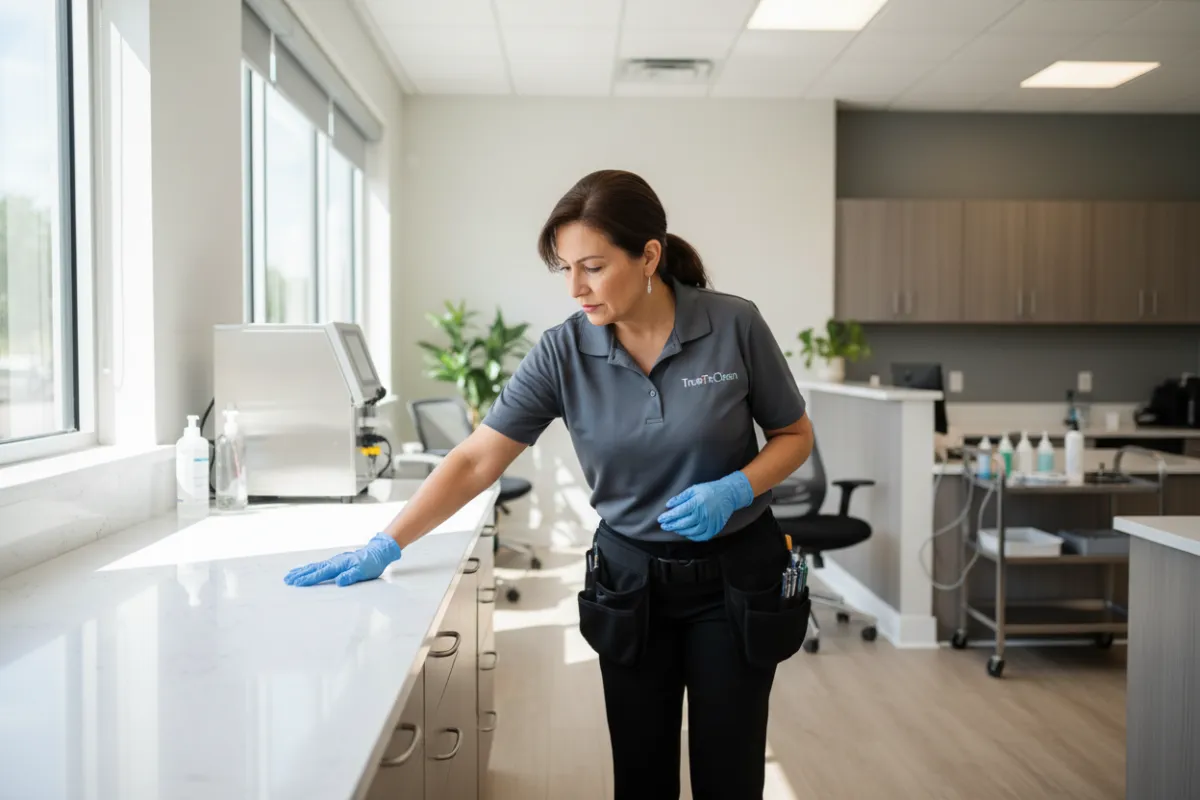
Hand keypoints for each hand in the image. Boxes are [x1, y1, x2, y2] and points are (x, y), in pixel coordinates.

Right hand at [284, 534, 402, 586]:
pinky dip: (310, 568)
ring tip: (290, 575)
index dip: (308, 579)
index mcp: (339, 565)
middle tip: (287, 580)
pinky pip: (319, 565)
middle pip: (314, 569)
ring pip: (315, 566)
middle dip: (300, 575)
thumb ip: (351, 576)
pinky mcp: (336, 562)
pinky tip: (306, 569)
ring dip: (302, 571)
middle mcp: (334, 562)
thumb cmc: (371, 563)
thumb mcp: (363, 571)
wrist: (377, 552)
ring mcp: (334, 561)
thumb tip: (339, 582)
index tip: (296, 583)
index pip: (320, 574)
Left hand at [657, 472, 754, 541]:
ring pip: (691, 531)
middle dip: (672, 525)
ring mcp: (710, 523)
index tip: (661, 519)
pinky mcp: (715, 528)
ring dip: (680, 531)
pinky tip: (687, 533)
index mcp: (697, 503)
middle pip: (683, 524)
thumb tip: (669, 504)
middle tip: (664, 525)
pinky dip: (693, 536)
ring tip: (674, 528)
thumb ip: (681, 498)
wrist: (728, 494)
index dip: (668, 517)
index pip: (679, 512)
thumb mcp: (694, 489)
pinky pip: (702, 536)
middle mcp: (704, 514)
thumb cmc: (710, 490)